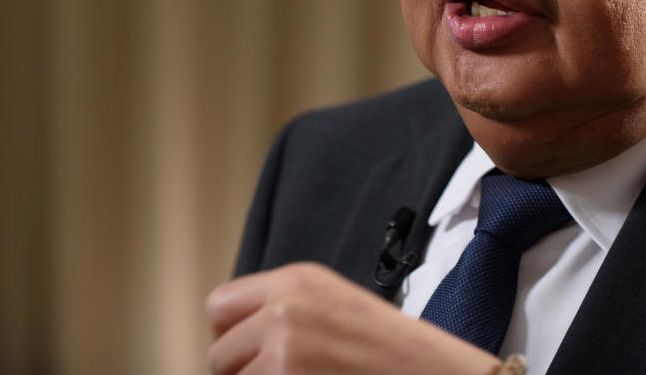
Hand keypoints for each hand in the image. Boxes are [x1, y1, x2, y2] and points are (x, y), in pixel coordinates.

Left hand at [206, 262, 501, 374]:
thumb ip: (282, 308)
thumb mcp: (334, 302)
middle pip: (218, 352)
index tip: (246, 351)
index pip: (219, 305)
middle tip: (280, 373)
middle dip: (241, 371)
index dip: (229, 335)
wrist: (427, 370)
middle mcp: (283, 308)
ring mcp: (283, 349)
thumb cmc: (389, 348)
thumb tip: (232, 337)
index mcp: (296, 279)